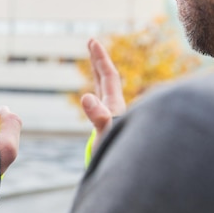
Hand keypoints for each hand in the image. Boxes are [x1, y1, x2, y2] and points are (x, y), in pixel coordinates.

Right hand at [81, 38, 125, 155]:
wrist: (128, 171)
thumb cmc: (119, 154)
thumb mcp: (106, 134)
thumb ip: (99, 116)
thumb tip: (86, 96)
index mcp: (115, 106)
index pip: (108, 76)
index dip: (100, 58)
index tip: (93, 41)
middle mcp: (115, 109)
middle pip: (107, 79)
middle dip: (98, 61)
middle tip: (91, 43)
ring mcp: (112, 118)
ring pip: (105, 90)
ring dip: (98, 75)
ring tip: (93, 65)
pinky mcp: (109, 127)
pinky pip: (102, 103)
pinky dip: (97, 93)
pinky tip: (95, 96)